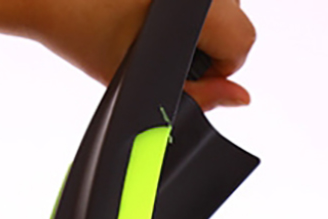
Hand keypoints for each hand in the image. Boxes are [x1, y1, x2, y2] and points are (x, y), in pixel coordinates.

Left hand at [30, 0, 256, 109]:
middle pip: (234, 21)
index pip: (242, 45)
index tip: (180, 73)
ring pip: (219, 4)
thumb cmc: (86, 35)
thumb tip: (241, 99)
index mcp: (203, 4)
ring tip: (144, 26)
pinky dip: (175, 7)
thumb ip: (197, 94)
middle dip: (202, 46)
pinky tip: (142, 9)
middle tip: (154, 50)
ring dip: (192, 24)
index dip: (214, 71)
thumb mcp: (144, 80)